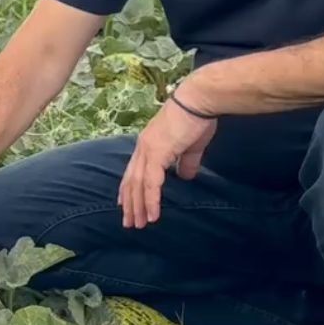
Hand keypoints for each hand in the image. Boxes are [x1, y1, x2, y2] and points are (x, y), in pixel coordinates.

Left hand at [118, 93, 216, 228]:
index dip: (128, 188)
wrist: (199, 100)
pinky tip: (152, 214)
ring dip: (138, 206)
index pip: (134, 170)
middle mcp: (143, 147)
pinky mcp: (157, 153)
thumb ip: (186, 162)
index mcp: (149, 144)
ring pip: (138, 184)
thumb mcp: (191, 146)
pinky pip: (151, 182)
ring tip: (138, 224)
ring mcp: (148, 150)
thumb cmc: (197, 119)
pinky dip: (150, 200)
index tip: (124, 204)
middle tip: (129, 222)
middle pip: (132, 180)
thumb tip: (186, 177)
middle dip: (129, 203)